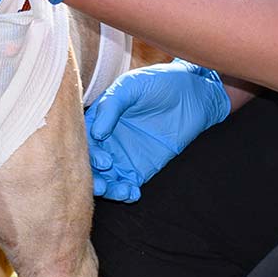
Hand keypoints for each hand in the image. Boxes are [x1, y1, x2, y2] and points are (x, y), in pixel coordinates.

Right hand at [83, 61, 229, 202]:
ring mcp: (122, 155)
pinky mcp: (140, 168)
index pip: (84, 141)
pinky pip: (127, 185)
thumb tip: (96, 133)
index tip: (104, 160)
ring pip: (107, 178)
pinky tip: (133, 193)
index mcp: (99, 118)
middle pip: (91, 164)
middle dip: (94, 178)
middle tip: (102, 185)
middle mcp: (106, 139)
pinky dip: (126, 194)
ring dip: (109, 190)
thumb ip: (112, 106)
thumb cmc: (160, 83)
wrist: (193, 93)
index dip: (88, 154)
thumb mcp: (132, 86)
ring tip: (122, 191)